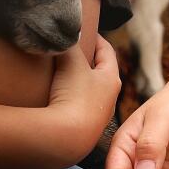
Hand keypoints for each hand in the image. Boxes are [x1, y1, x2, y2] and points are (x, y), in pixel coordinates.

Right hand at [47, 33, 121, 160]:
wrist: (67, 138)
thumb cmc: (74, 96)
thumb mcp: (71, 63)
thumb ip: (69, 44)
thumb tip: (65, 30)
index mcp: (111, 79)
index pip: (107, 52)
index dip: (97, 39)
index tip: (87, 31)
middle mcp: (109, 99)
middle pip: (100, 73)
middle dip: (87, 60)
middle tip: (73, 50)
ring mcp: (97, 116)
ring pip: (90, 92)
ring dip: (79, 82)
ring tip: (62, 73)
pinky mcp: (84, 130)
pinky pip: (79, 108)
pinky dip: (71, 99)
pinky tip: (57, 98)